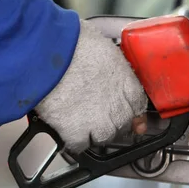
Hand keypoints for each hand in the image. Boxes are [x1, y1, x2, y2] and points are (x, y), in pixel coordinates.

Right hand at [35, 19, 147, 152]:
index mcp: (126, 82)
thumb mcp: (103, 46)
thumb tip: (104, 65)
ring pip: (103, 138)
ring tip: (81, 122)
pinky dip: (74, 142)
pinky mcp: (76, 131)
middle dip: (112, 122)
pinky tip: (68, 132)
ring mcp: (98, 122)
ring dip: (94, 133)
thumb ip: (110, 63)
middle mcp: (117, 105)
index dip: (134, 113)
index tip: (132, 118)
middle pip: (122, 125)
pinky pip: (80, 145)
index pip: (138, 105)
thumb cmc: (73, 41)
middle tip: (97, 116)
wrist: (50, 51)